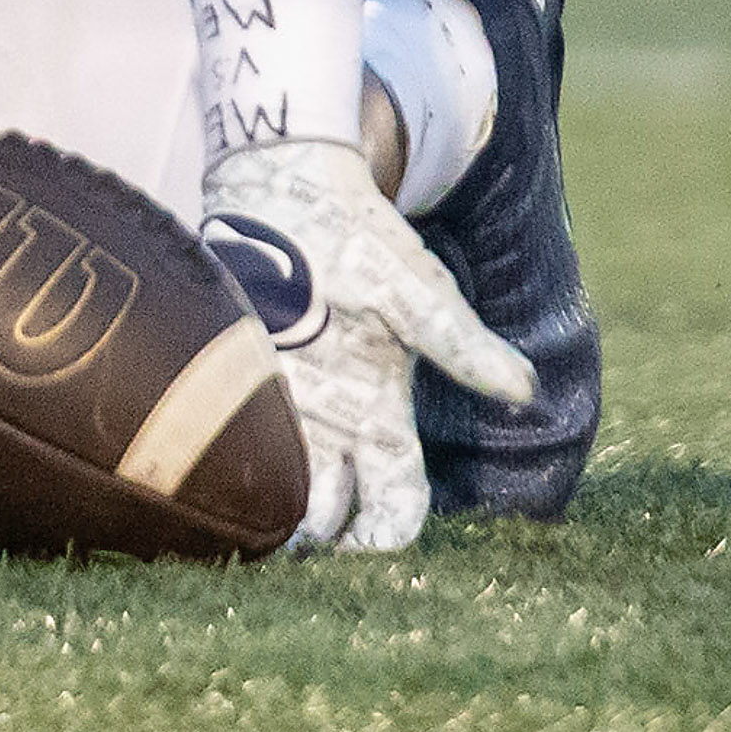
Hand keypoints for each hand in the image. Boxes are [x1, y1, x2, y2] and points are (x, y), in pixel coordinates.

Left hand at [206, 138, 533, 552]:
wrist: (286, 183)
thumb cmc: (361, 237)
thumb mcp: (415, 293)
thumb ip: (460, 344)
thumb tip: (524, 390)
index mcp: (384, 413)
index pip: (398, 508)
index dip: (387, 539)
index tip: (367, 548)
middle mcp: (334, 422)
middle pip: (335, 517)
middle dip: (318, 541)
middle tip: (291, 543)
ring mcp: (284, 402)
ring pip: (281, 491)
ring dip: (267, 515)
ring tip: (245, 524)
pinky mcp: (235, 376)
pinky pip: (231, 444)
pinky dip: (226, 471)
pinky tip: (206, 483)